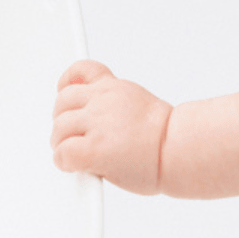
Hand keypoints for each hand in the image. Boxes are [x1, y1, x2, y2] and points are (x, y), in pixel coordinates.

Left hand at [51, 59, 172, 194]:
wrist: (179, 148)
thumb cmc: (164, 135)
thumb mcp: (136, 100)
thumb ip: (112, 100)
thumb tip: (91, 112)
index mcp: (112, 87)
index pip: (80, 71)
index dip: (66, 84)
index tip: (64, 94)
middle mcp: (102, 100)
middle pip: (62, 103)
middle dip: (63, 121)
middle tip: (74, 138)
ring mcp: (97, 123)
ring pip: (59, 128)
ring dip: (63, 144)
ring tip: (78, 155)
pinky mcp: (94, 149)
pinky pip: (63, 152)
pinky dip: (65, 162)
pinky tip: (79, 167)